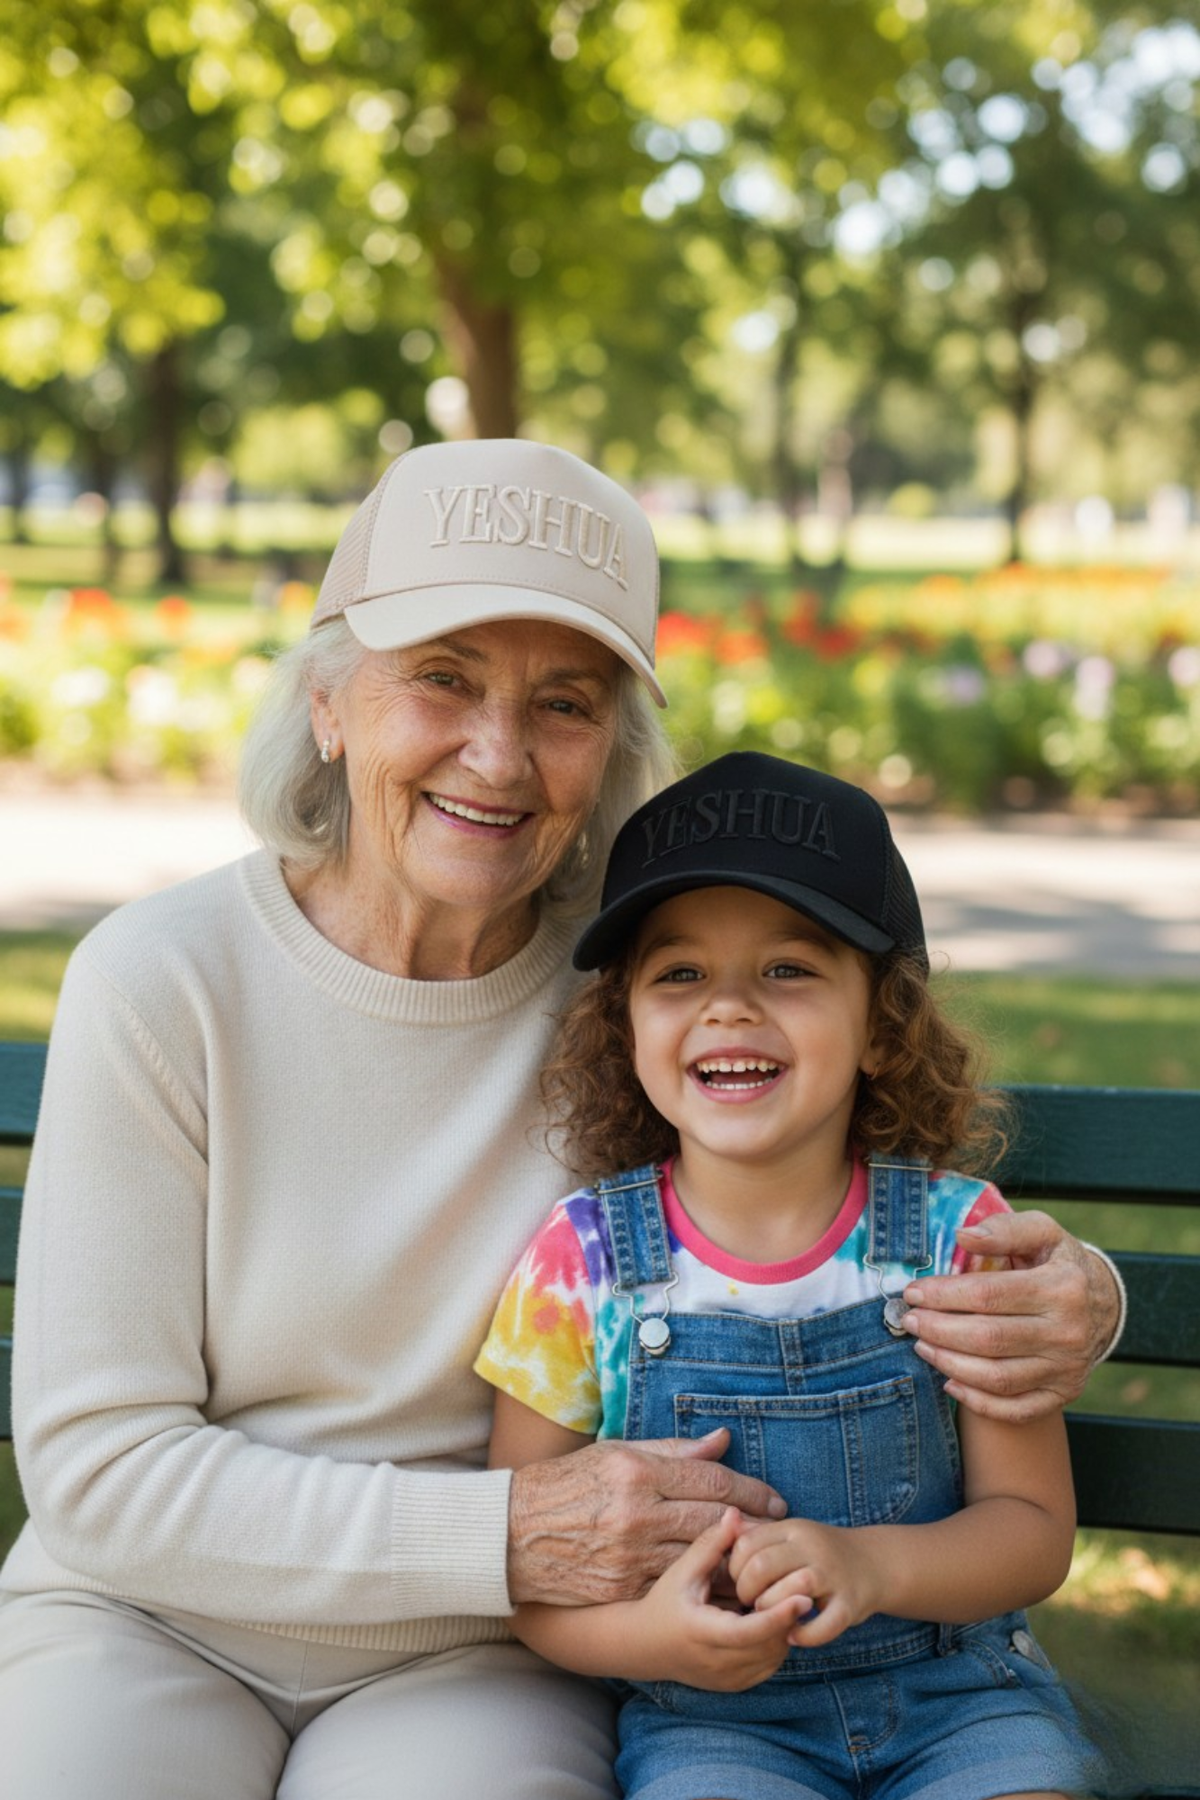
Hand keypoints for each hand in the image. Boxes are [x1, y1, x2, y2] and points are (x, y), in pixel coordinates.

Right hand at [507, 1429, 786, 1606]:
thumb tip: (722, 1440)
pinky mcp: (622, 1586)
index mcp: (637, 1471)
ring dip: (736, 1560)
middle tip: (780, 1529)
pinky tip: (725, 1585)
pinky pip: (675, 1585)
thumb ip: (673, 1450)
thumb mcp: (615, 1453)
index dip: (750, 1490)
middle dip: (754, 1524)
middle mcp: (637, 1512)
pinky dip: (703, 1586)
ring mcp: (630, 1554)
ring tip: (762, 1559)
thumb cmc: (566, 1484)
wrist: (513, 1533)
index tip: (775, 1500)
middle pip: (713, 1518)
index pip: (711, 1478)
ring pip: (700, 1558)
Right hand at [632, 1508, 809, 1688]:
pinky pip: (768, 1665)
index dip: (779, 1615)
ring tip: (786, 1599)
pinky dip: (776, 1643)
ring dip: (785, 1630)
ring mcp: (728, 1678)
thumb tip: (735, 1514)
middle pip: (769, 1644)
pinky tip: (772, 1620)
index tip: (804, 1597)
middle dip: (789, 1617)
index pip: (749, 1630)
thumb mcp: (683, 1572)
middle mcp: (716, 1661)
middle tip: (803, 1586)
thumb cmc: (665, 1602)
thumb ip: (711, 1544)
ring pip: (773, 1656)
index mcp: (702, 1632)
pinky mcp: (736, 1685)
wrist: (645, 1647)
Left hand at [729, 1516, 879, 1649]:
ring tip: (768, 1617)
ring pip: (792, 1590)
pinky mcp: (850, 1604)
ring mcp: (833, 1576)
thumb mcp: (790, 1535)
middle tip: (749, 1602)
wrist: (875, 1563)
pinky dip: (805, 1635)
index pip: (748, 1543)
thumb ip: (758, 1534)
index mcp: (793, 1529)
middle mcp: (813, 1548)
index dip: (734, 1567)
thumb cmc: (819, 1554)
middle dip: (747, 1590)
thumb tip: (724, 1527)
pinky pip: (824, 1625)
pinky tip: (793, 1635)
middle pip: (764, 1566)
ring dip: (772, 1610)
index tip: (739, 1581)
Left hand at [900, 1210, 1121, 1421]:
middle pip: (988, 1339)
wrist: (1102, 1303)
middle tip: (910, 1321)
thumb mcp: (1041, 1232)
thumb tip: (963, 1235)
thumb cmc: (1057, 1262)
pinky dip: (978, 1401)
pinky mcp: (1063, 1393)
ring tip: (923, 1346)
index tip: (913, 1292)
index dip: (944, 1295)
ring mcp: (1067, 1368)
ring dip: (950, 1364)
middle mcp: (1068, 1332)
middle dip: (939, 1330)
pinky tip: (950, 1382)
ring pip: (997, 1377)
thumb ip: (1003, 1229)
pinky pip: (1015, 1409)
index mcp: (1062, 1287)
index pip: (989, 1294)